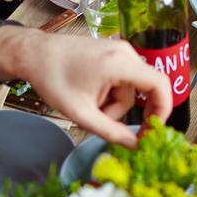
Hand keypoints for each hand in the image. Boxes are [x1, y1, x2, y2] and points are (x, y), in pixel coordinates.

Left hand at [3, 32, 172, 148]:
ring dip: (112, 103)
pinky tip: (88, 94)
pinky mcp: (112, 52)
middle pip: (140, 91)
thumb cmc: (53, 79)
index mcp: (120, 64)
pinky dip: (109, 91)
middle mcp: (125, 53)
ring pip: (128, 87)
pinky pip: (121, 78)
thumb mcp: (81, 112)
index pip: (160, 85)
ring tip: (86, 105)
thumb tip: (135, 145)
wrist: (33, 53)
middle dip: (121, 110)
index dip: (163, 109)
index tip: (151, 129)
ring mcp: (119, 50)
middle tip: (98, 120)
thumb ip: (110, 132)